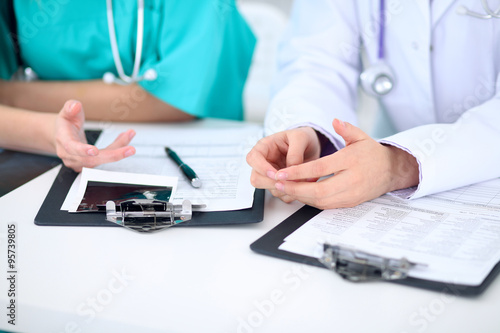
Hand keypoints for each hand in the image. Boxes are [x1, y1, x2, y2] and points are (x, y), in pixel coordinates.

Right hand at [54, 100, 135, 171]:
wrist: (62, 137)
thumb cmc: (65, 125)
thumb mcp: (66, 112)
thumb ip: (70, 107)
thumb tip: (75, 106)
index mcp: (63, 140)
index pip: (71, 147)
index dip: (82, 150)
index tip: (94, 151)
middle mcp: (70, 155)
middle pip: (92, 159)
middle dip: (113, 155)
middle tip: (131, 149)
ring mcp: (79, 163)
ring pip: (102, 159)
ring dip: (118, 148)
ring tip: (129, 134)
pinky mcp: (89, 165)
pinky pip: (106, 159)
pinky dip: (117, 149)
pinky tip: (125, 138)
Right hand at [246, 126, 321, 202]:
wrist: (312, 145)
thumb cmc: (302, 138)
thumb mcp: (300, 137)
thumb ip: (295, 153)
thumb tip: (290, 169)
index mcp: (264, 148)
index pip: (252, 159)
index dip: (261, 168)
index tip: (275, 174)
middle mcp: (264, 163)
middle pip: (256, 178)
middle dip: (272, 182)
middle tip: (289, 180)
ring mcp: (271, 175)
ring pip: (268, 189)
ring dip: (284, 188)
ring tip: (300, 180)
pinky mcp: (280, 184)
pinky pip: (281, 195)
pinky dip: (291, 193)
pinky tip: (301, 185)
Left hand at [272, 119, 419, 208]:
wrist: (392, 171)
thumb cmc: (373, 154)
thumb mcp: (361, 137)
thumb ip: (347, 129)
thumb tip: (334, 121)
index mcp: (351, 161)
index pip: (320, 168)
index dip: (298, 172)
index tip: (282, 173)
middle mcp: (351, 179)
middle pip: (318, 190)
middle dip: (295, 189)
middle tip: (278, 184)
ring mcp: (351, 194)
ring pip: (321, 201)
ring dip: (301, 197)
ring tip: (285, 189)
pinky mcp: (350, 203)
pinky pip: (327, 206)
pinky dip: (311, 202)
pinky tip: (300, 194)